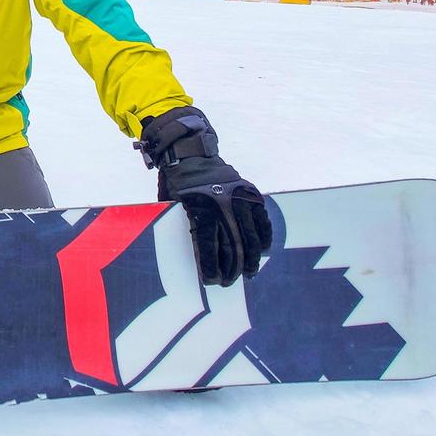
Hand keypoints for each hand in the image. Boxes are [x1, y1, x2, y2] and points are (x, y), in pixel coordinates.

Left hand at [137, 106, 271, 286]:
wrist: (190, 153)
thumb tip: (186, 258)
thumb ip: (183, 229)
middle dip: (232, 268)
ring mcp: (240, 199)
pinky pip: (262, 220)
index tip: (212, 281)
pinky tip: (262, 250)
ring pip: (251, 237)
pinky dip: (264, 236)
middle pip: (232, 247)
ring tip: (249, 272)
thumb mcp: (172, 207)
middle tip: (230, 281)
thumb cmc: (177, 185)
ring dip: (251, 258)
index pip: (209, 248)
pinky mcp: (251, 194)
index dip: (211, 268)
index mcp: (200, 211)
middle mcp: (222, 206)